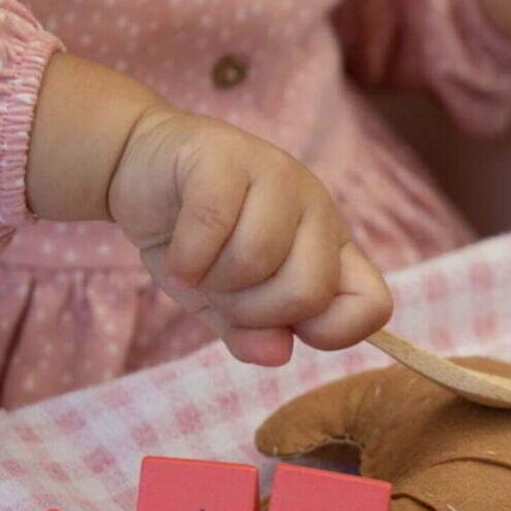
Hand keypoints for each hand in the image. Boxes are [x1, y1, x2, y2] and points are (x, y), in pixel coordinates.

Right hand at [106, 106, 392, 365]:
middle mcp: (316, 209)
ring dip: (213, 280)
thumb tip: (278, 355)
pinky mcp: (226, 156)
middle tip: (220, 293)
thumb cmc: (195, 242)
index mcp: (330, 248)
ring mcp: (277, 175)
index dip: (330, 333)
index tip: (284, 330)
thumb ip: (252, 333)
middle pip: (309, 290)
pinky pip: (214, 223)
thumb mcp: (223, 302)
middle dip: (252, 311)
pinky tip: (176, 257)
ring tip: (196, 267)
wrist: (139, 169)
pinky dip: (186, 256)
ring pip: (258, 257)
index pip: (372, 304)